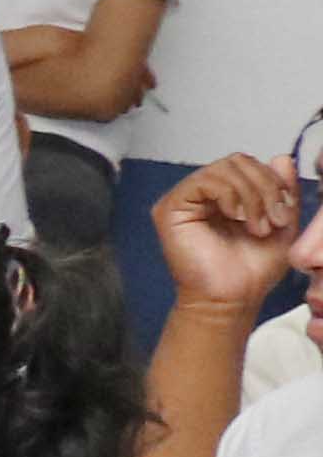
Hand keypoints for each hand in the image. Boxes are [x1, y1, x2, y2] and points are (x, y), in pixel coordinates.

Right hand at [155, 152, 301, 314]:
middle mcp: (204, 195)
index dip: (273, 180)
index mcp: (227, 196)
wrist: (232, 297)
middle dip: (265, 188)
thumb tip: (282, 158)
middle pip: (238, 161)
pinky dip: (229, 195)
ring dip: (250, 196)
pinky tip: (235, 217)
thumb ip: (284, 191)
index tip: (285, 212)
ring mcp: (186, 199)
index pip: (249, 165)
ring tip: (256, 226)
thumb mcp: (282, 223)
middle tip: (273, 220)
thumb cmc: (250, 271)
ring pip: (224, 169)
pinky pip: (204, 181)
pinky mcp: (172, 208)